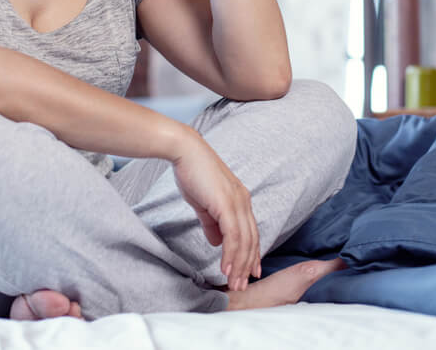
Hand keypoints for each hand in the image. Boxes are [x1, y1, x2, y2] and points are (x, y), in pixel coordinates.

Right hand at [169, 132, 260, 291]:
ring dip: (239, 264)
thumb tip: (216, 241)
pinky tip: (225, 267)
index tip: (250, 272)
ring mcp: (237, 202)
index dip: (251, 254)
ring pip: (244, 241)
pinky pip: (233, 234)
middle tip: (242, 285)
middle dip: (247, 265)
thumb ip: (211, 223)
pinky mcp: (227, 203)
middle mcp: (243, 202)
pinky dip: (231, 253)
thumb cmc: (192, 173)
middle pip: (251, 240)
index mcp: (240, 200)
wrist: (184, 151)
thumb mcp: (203, 203)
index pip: (250, 233)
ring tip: (234, 283)